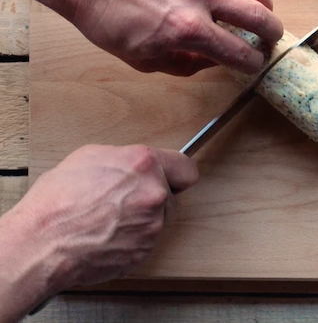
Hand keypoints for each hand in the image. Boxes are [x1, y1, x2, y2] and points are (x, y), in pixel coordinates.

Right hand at [0, 144, 197, 316]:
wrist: (41, 243)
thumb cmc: (57, 201)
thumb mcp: (90, 157)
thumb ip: (125, 159)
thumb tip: (136, 164)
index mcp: (145, 165)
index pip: (185, 167)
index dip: (176, 173)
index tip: (172, 177)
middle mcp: (154, 194)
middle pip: (172, 195)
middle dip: (155, 195)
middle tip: (126, 199)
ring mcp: (152, 225)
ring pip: (159, 219)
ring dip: (143, 218)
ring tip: (110, 218)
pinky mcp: (144, 251)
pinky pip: (146, 241)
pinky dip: (132, 239)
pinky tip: (108, 234)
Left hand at [63, 0, 282, 74]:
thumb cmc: (109, 20)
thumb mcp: (144, 58)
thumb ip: (186, 64)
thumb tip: (213, 61)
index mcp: (188, 30)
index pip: (239, 52)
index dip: (253, 63)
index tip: (255, 63)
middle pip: (258, 15)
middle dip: (272, 32)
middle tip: (272, 37)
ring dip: (262, 1)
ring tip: (261, 9)